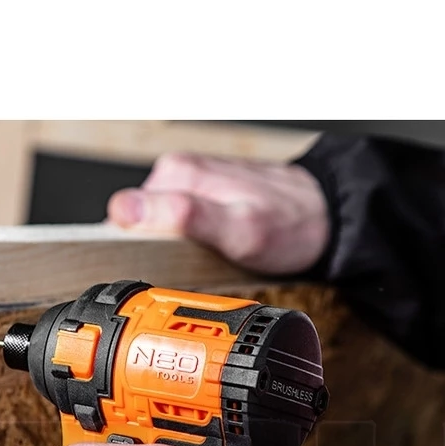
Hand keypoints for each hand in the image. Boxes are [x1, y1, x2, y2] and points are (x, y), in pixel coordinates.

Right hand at [107, 153, 329, 274]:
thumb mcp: (235, 228)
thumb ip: (180, 217)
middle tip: (193, 270)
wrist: (324, 219)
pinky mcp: (198, 198)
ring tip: (206, 261)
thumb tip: (125, 210)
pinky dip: (186, 247)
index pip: (120, 219)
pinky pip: (174, 228)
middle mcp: (176, 174)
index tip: (155, 270)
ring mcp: (187, 185)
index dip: (131, 250)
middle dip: (156, 255)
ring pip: (156, 231)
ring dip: (173, 253)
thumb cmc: (287, 224)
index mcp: (174, 175)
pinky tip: (208, 253)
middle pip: (137, 228)